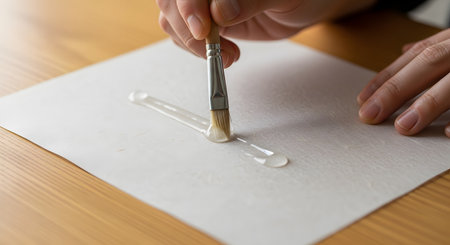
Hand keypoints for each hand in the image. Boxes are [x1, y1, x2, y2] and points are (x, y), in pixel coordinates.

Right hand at [156, 0, 374, 66]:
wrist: (303, 6)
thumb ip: (251, 0)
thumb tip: (220, 12)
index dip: (189, 6)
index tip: (203, 29)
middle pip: (172, 2)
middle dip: (188, 28)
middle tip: (215, 49)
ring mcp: (203, 2)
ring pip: (172, 19)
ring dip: (192, 42)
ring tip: (226, 54)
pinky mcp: (206, 20)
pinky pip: (183, 34)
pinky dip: (196, 49)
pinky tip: (222, 52)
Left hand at [357, 29, 449, 137]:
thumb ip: (435, 48)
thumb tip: (405, 50)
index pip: (416, 55)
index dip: (387, 77)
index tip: (363, 99)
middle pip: (428, 63)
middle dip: (396, 89)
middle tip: (370, 114)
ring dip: (427, 104)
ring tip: (403, 126)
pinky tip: (446, 132)